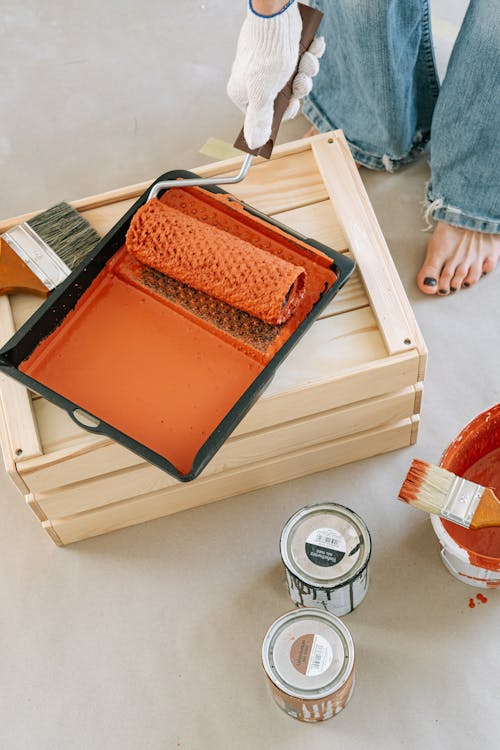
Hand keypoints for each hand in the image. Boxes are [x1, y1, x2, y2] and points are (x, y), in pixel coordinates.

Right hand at [227, 1, 324, 149]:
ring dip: (306, 70)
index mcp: (244, 93)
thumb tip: (253, 144)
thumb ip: (258, 121)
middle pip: (286, 98)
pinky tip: (311, 46)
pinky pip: (302, 60)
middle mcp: (256, 80)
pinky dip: (310, 54)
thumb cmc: (267, 51)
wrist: (277, 12)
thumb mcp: (263, 94)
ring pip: (297, 79)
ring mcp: (272, 64)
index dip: (285, 111)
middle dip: (299, 88)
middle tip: (299, 79)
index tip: (292, 104)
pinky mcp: (285, 50)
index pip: (268, 116)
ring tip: (304, 58)